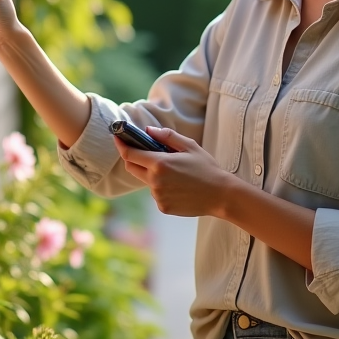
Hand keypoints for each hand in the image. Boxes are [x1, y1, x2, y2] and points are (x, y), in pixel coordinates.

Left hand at [115, 127, 231, 216]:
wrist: (220, 195)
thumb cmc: (206, 168)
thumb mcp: (189, 146)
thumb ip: (166, 136)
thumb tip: (147, 131)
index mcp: (160, 163)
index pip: (130, 154)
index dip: (121, 144)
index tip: (117, 137)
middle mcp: (155, 181)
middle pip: (132, 168)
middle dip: (133, 158)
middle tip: (144, 152)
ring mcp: (158, 196)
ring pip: (146, 181)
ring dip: (152, 174)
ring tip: (175, 173)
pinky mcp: (163, 207)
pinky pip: (156, 194)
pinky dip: (162, 188)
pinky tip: (179, 187)